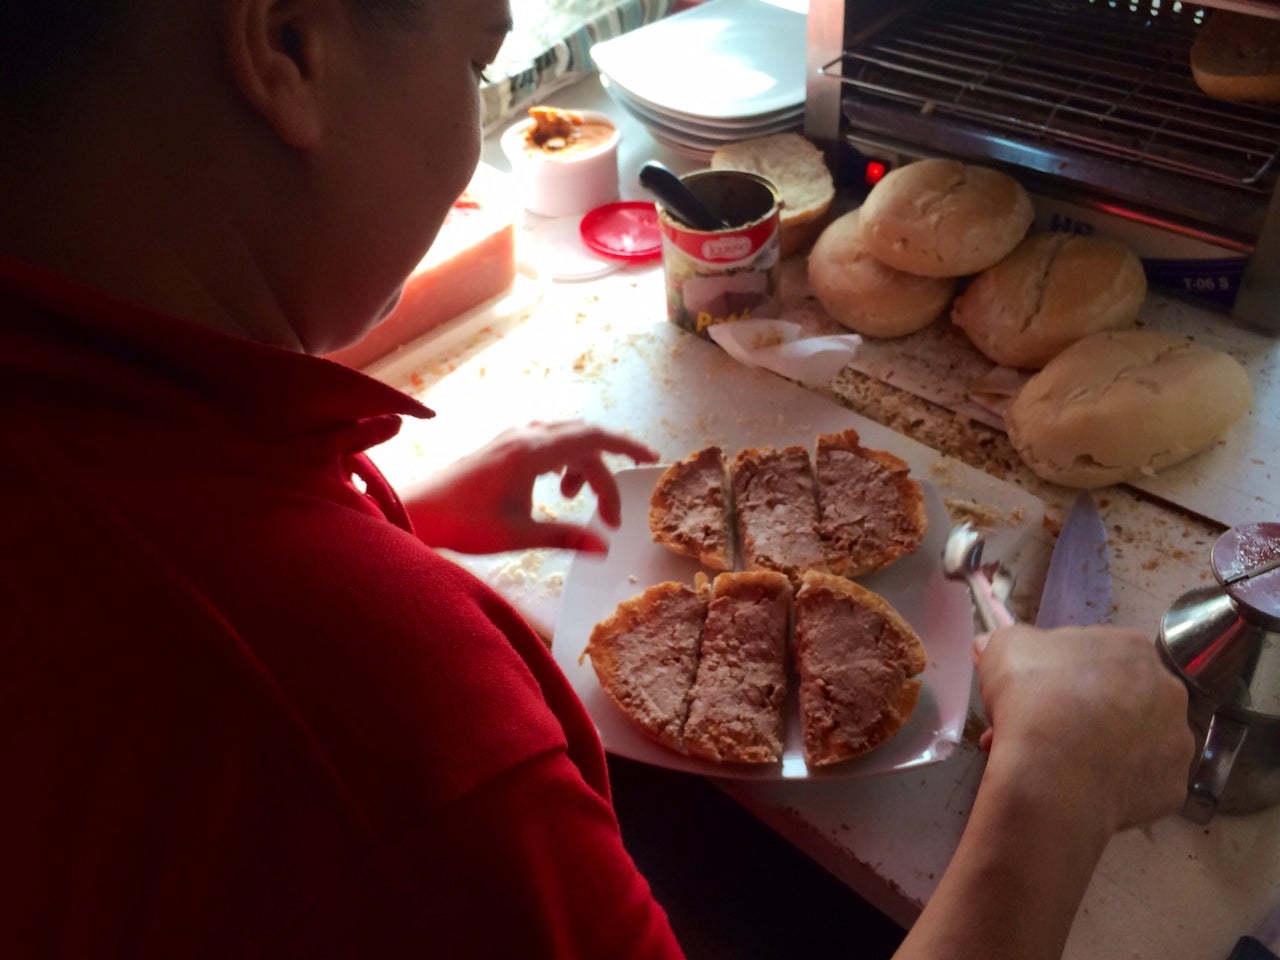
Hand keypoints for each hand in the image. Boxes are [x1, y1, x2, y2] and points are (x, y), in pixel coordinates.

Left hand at [403, 420, 658, 553]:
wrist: (418, 512)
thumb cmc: (465, 524)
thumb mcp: (519, 535)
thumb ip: (565, 537)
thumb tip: (605, 548)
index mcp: (533, 452)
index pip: (594, 439)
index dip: (627, 447)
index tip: (652, 459)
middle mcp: (525, 435)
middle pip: (584, 439)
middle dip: (606, 470)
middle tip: (612, 511)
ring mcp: (513, 437)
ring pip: (566, 439)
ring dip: (582, 467)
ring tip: (572, 501)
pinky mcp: (504, 446)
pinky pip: (549, 442)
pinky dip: (564, 462)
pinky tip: (554, 488)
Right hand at [973, 624, 1193, 832]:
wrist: (1053, 775)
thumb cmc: (1032, 699)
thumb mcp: (1003, 649)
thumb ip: (1006, 640)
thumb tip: (993, 647)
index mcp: (1132, 649)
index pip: (1095, 654)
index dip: (1059, 673)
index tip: (1033, 693)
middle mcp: (1167, 691)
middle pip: (1117, 697)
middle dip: (1079, 710)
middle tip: (1038, 729)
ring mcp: (1177, 742)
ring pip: (1131, 741)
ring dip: (1097, 746)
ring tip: (1053, 763)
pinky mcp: (1173, 788)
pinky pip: (1138, 782)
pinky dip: (1111, 784)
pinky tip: (1079, 787)